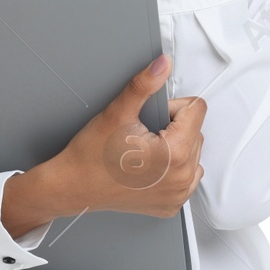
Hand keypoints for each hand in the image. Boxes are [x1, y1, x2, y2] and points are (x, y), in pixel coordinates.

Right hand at [43, 53, 205, 218]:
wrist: (73, 186)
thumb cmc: (91, 156)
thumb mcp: (117, 112)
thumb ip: (144, 85)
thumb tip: (163, 65)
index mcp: (175, 153)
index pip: (196, 110)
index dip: (170, 107)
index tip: (150, 118)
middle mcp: (182, 177)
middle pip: (196, 131)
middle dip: (173, 127)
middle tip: (141, 135)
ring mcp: (178, 194)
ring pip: (193, 153)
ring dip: (175, 147)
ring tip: (144, 152)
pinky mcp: (171, 204)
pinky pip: (187, 177)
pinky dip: (172, 169)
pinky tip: (148, 168)